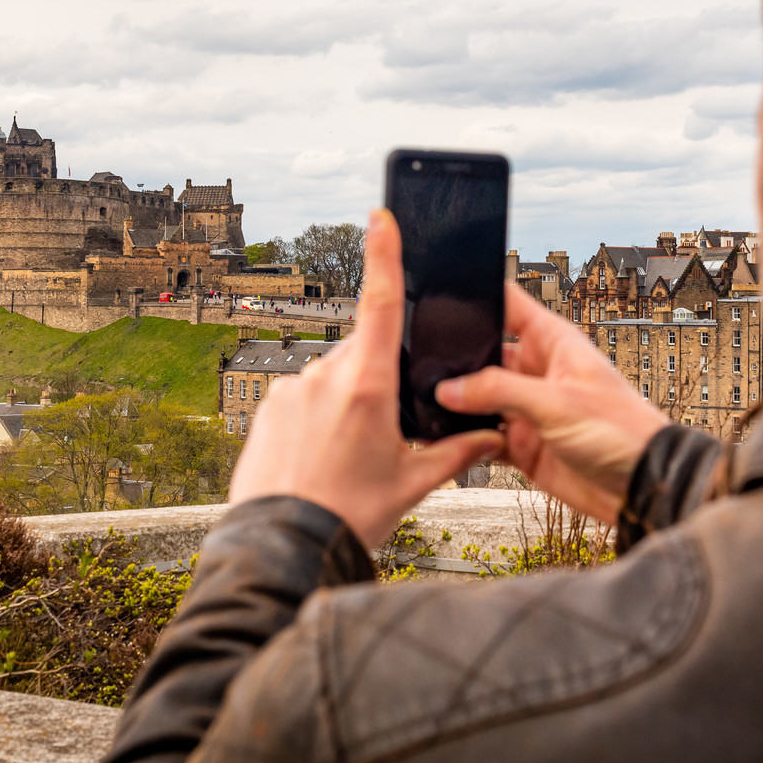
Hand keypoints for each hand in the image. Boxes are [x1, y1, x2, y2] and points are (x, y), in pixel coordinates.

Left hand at [229, 209, 504, 548]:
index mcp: (368, 387)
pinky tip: (319, 457)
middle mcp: (325, 376)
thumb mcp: (412, 484)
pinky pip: (303, 395)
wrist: (281, 546)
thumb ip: (457, 453)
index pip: (380, 304)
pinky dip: (318, 415)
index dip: (383, 255)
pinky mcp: (268, 405)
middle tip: (384, 434)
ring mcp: (291, 388)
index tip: (380, 216)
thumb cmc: (349, 515)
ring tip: (346, 457)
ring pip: (334, 376)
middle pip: (365, 352)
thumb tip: (494, 436)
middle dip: (381, 378)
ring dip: (347, 401)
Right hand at [436, 287, 665, 523]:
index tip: (443, 298)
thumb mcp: (556, 402)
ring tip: (426, 400)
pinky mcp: (522, 444)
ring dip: (458, 401)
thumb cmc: (622, 432)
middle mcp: (536, 371)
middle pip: (485, 352)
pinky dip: (466, 438)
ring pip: (478, 396)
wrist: (642, 488)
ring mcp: (527, 408)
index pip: (509, 305)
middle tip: (422, 363)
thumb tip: (450, 388)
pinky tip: (447, 437)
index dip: (479, 297)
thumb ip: (498, 391)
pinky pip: (483, 436)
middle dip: (456, 358)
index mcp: (552, 343)